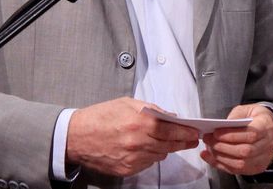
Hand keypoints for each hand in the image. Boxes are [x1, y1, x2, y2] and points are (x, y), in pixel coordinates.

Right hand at [66, 97, 200, 176]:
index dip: (186, 132)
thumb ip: (151, 109)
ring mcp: (134, 158)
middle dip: (182, 142)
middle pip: (170, 145)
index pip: (172, 130)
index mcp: (140, 123)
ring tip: (165, 141)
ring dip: (165, 148)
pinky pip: (147, 163)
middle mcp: (139, 142)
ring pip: (160, 155)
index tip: (195, 132)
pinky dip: (150, 155)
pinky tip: (145, 147)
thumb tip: (169, 116)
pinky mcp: (128, 169)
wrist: (77, 137)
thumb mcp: (126, 103)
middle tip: (190, 139)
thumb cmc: (100, 116)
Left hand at [200, 104, 272, 175]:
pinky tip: (210, 158)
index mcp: (266, 127)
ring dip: (221, 157)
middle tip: (208, 139)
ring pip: (241, 163)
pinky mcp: (256, 167)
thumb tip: (223, 125)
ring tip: (209, 147)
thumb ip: (236, 116)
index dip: (232, 135)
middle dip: (223, 146)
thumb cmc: (256, 118)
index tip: (216, 132)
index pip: (251, 135)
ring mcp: (263, 159)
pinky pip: (238, 170)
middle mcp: (267, 145)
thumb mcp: (247, 109)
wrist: (270, 129)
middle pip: (245, 151)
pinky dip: (221, 165)